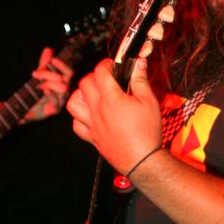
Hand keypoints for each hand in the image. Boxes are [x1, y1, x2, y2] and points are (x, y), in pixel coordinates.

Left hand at [23, 47, 72, 121]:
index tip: (52, 60)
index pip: (69, 72)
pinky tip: (42, 90)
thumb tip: (48, 49)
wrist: (24, 109)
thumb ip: (44, 63)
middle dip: (50, 73)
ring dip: (49, 82)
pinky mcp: (56, 110)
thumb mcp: (38, 74)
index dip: (62, 65)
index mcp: (63, 83)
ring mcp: (61, 101)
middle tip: (36, 73)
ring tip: (37, 83)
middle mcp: (65, 92)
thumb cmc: (33, 93)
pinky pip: (56, 100)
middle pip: (67, 79)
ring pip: (63, 88)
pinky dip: (49, 93)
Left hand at [67, 57, 161, 174]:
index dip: (106, 64)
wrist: (142, 160)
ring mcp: (92, 124)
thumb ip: (141, 80)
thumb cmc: (147, 132)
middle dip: (94, 76)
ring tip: (93, 95)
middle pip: (84, 83)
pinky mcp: (92, 137)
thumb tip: (139, 63)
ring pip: (73, 103)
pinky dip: (79, 117)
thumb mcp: (149, 102)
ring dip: (81, 95)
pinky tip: (90, 115)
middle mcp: (98, 110)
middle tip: (106, 79)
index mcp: (111, 99)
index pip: (100, 72)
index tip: (113, 65)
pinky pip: (76, 125)